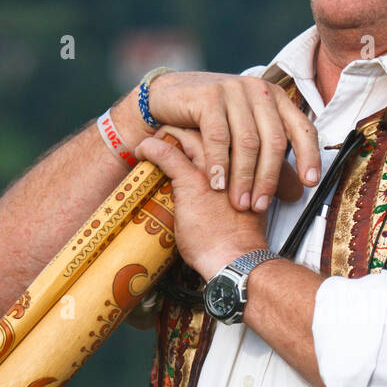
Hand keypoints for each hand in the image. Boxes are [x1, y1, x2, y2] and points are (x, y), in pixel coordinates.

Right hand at [111, 71, 320, 215]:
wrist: (167, 98)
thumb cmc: (211, 122)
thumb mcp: (245, 139)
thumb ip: (270, 162)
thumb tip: (297, 193)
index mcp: (276, 99)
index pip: (302, 128)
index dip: (309, 156)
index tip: (310, 183)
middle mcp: (259, 91)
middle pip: (274, 141)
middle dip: (268, 179)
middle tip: (260, 206)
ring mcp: (234, 90)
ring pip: (247, 142)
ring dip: (244, 177)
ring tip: (239, 203)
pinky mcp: (209, 96)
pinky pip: (218, 137)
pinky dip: (218, 164)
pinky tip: (216, 185)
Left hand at [134, 132, 270, 281]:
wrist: (237, 260)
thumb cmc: (240, 241)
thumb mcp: (244, 206)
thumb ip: (234, 191)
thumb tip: (222, 192)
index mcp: (244, 165)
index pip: (225, 133)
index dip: (205, 131)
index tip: (192, 139)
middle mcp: (231, 160)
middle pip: (207, 127)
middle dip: (186, 126)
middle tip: (170, 136)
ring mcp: (211, 168)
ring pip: (187, 133)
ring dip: (168, 133)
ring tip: (157, 140)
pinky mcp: (192, 181)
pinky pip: (166, 152)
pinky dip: (150, 147)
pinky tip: (142, 150)